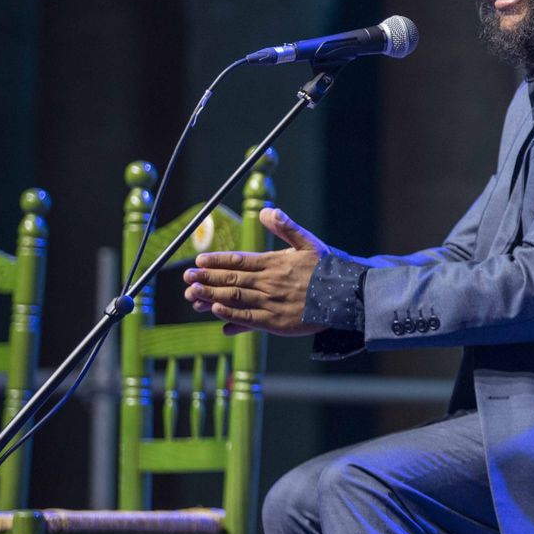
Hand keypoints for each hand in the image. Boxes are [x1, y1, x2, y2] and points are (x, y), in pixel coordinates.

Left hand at [182, 207, 328, 336]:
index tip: (199, 260)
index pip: (239, 260)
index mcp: (275, 262)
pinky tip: (215, 311)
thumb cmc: (327, 269)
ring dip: (211, 295)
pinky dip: (230, 314)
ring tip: (192, 293)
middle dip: (207, 277)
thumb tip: (266, 211)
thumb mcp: (309, 242)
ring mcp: (271, 303)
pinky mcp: (275, 322)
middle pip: (232, 278)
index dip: (217, 260)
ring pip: (235, 297)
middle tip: (187, 276)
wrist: (345, 297)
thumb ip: (286, 227)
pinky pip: (247, 318)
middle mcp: (269, 282)